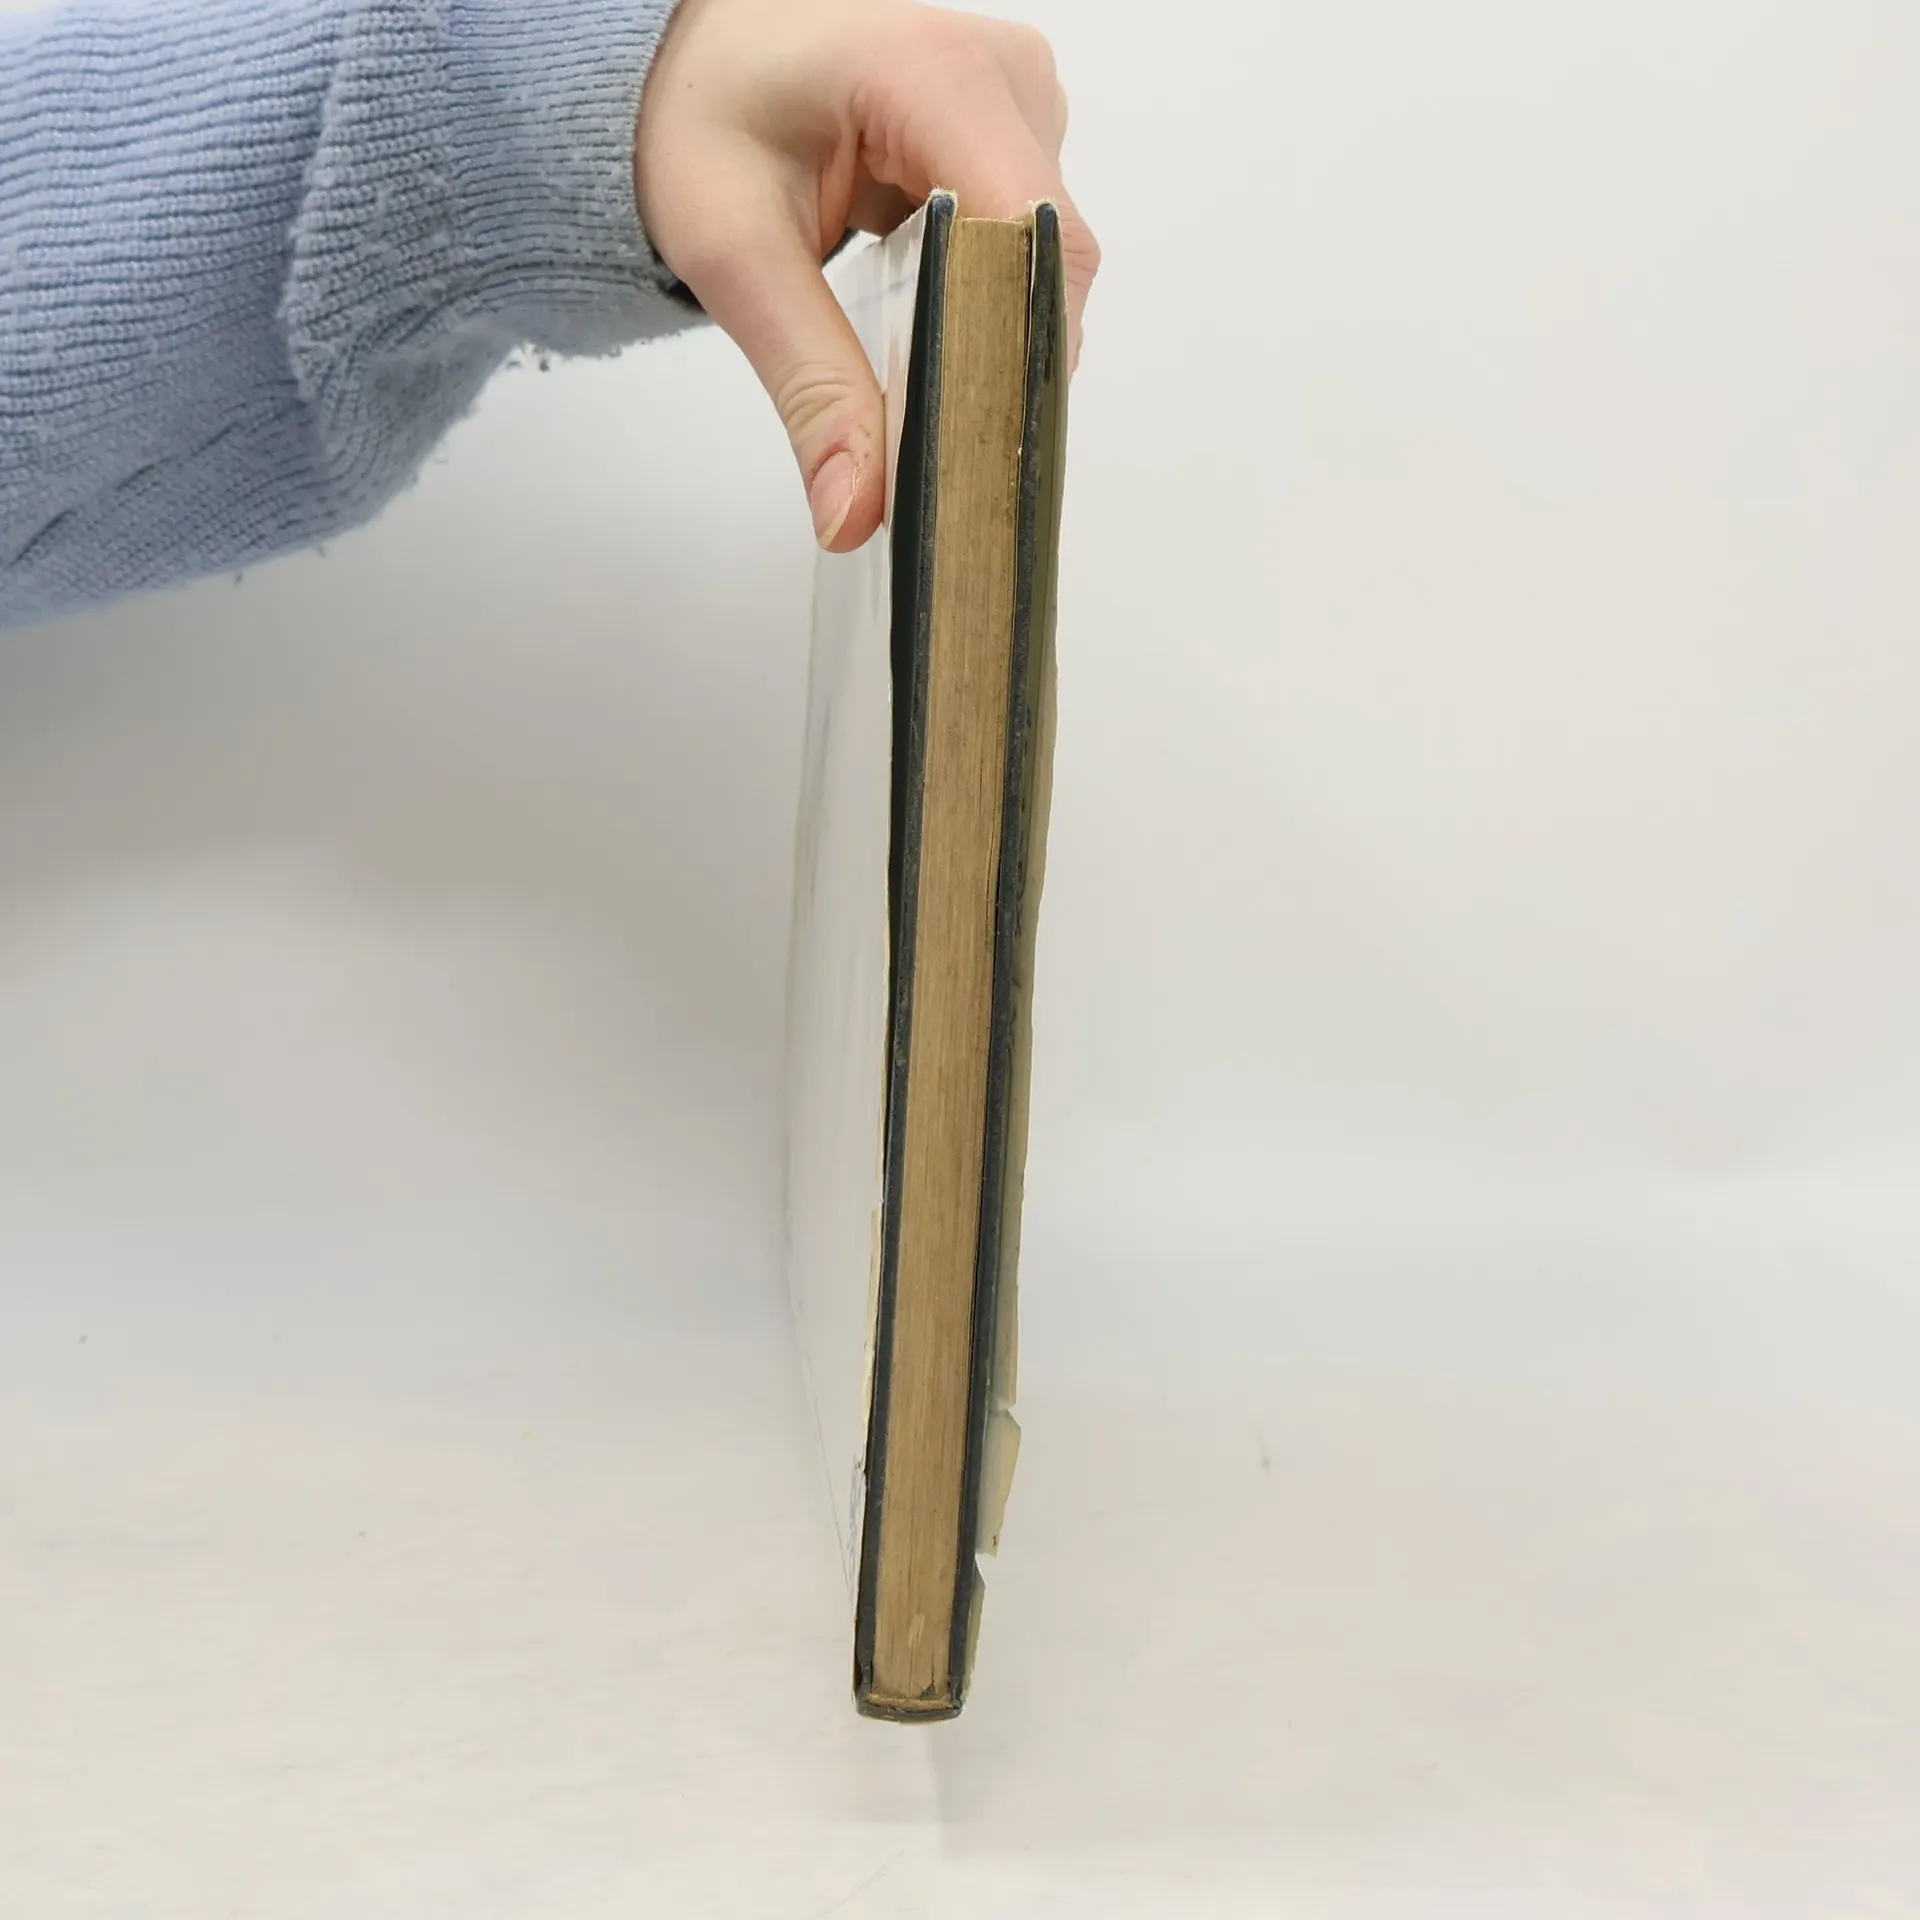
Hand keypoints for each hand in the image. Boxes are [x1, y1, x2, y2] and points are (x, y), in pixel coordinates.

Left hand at [636, 0, 1098, 551]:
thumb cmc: (703, 114)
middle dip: (1000, 365)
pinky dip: (984, 302)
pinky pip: (1027, 245)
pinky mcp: (1015, 129)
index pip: (1030, 239)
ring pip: (1044, 264)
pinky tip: (926, 326)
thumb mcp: (733, 255)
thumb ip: (807, 384)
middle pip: (1048, 262)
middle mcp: (1003, 75)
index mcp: (934, 73)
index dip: (1016, 358)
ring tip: (919, 382)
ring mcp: (1019, 99)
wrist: (693, 53)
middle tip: (933, 454)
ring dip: (991, 335)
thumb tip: (856, 513)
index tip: (973, 457)